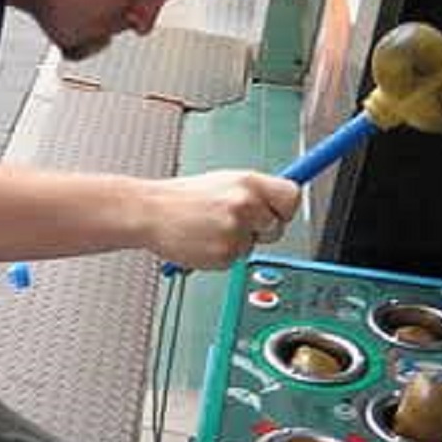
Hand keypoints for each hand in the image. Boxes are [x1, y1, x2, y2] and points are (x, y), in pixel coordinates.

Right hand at [145, 171, 300, 270]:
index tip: (276, 212)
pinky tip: (203, 241)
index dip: (285, 208)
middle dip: (260, 230)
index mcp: (248, 182)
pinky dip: (222, 255)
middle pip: (278, 227)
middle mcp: (246, 204)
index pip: (292, 196)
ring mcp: (236, 230)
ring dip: (237, 242)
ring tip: (210, 229)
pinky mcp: (225, 254)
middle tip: (234, 223)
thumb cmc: (181, 198)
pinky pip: (235, 260)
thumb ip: (253, 192)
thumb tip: (280, 202)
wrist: (149, 212)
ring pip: (254, 246)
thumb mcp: (223, 183)